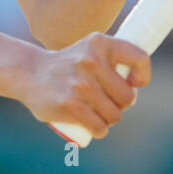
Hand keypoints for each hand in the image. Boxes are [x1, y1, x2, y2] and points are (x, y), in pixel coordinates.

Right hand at [20, 33, 150, 140]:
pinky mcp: (69, 104)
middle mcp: (91, 60)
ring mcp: (80, 84)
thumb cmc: (68, 65)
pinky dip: (100, 130)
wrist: (29, 73)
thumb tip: (134, 89)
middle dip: (121, 105)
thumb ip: (113, 60)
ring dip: (110, 120)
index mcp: (100, 43)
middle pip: (127, 97)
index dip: (143, 76)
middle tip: (110, 103)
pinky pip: (99, 126)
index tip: (133, 83)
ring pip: (114, 115)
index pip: (140, 58)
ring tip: (99, 114)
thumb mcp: (90, 50)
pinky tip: (95, 127)